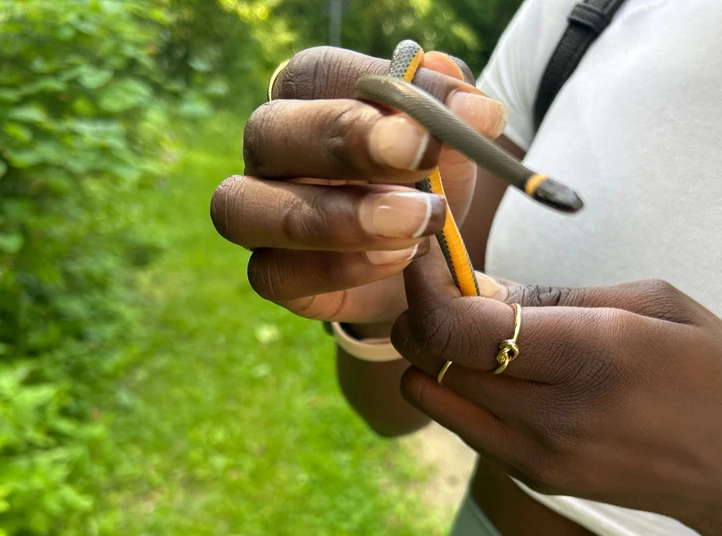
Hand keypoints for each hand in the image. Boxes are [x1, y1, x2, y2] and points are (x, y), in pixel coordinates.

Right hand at [209, 46, 508, 325]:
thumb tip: (475, 109)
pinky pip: (271, 273)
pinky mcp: (269, 273)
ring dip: (335, 217)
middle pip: (267, 131)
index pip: (314, 75)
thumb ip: (457, 119)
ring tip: (415, 225)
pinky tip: (393, 261)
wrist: (426, 262)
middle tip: (421, 160)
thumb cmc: (428, 181)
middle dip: (344, 145)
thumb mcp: (453, 144)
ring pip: (247, 207)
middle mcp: (269, 149)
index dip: (369, 93)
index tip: (432, 125)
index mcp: (308, 94)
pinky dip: (333, 269)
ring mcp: (257, 213)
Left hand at [390, 249, 721, 535]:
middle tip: (439, 288)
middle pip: (431, 360)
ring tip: (464, 329)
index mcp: (592, 353)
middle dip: (420, 315)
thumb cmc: (712, 373)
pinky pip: (462, 425)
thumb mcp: (654, 303)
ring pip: (433, 396)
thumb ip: (557, 295)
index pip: (459, 326)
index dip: (425, 287)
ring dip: (429, 356)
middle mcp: (553, 414)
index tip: (424, 256)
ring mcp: (537, 456)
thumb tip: (480, 286)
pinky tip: (492, 369)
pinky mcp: (532, 478)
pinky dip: (455, 390)